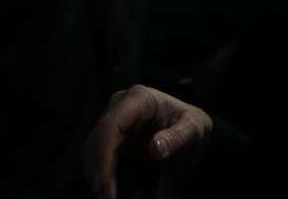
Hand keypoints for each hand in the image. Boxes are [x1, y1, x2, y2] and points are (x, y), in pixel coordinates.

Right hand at [83, 85, 212, 198]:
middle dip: (98, 171)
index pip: (111, 125)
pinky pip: (98, 157)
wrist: (191, 132)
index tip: (106, 185)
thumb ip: (177, 137)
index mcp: (140, 99)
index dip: (104, 156)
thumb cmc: (193, 126)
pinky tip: (110, 193)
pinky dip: (101, 175)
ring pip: (92, 150)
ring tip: (109, 198)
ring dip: (96, 176)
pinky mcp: (112, 137)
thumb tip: (155, 148)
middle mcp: (121, 106)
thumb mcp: (194, 129)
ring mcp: (114, 121)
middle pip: (97, 139)